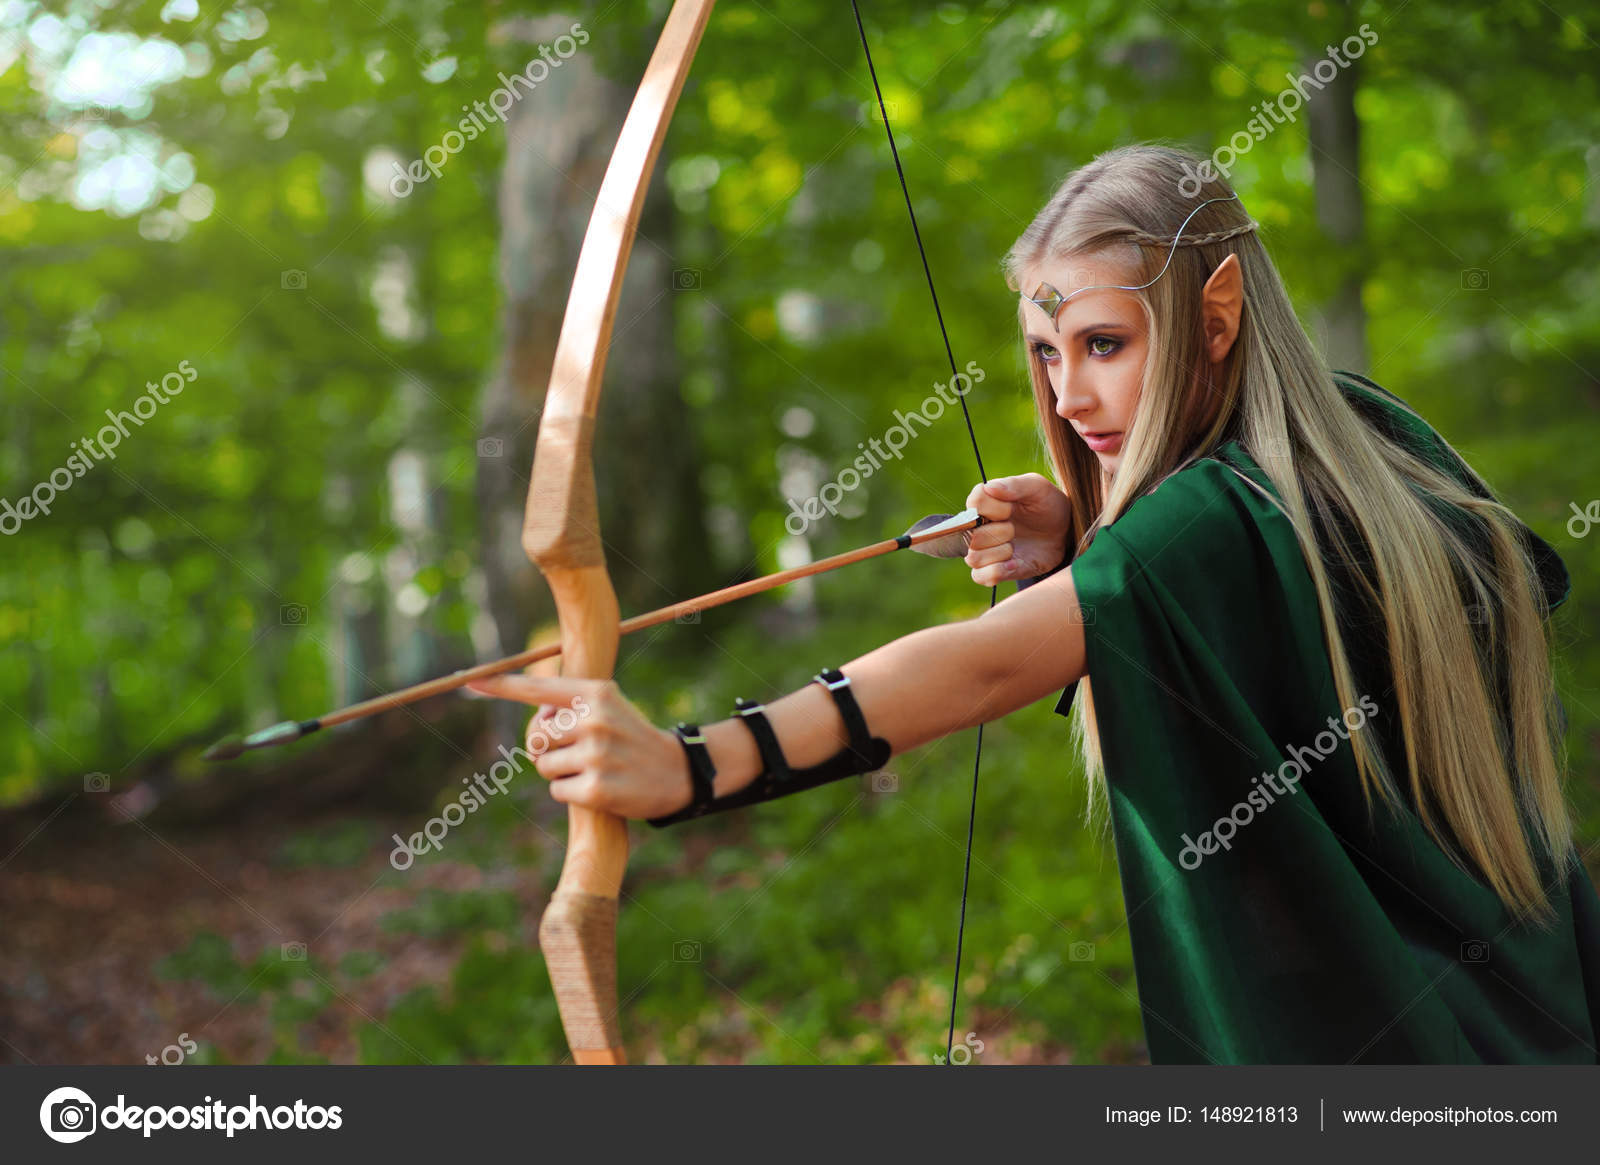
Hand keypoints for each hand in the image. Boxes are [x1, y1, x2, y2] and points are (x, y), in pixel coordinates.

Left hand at [462, 675, 692, 819]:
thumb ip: (570, 705)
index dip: (501, 686)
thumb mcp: (608, 707)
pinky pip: (557, 791)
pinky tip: (599, 788)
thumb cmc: (631, 737)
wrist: (676, 771)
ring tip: (593, 768)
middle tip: (577, 752)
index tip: (470, 681)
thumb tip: (534, 711)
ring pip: (543, 766)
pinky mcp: (596, 789)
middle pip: (536, 736)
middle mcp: (594, 720)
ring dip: (560, 773)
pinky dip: (572, 793)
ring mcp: (596, 755)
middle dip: (547, 748)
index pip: (539, 688)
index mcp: (595, 694)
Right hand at [962, 473, 1071, 586]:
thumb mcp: (1038, 488)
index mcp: (986, 502)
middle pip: (971, 535)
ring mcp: (985, 550)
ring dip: (999, 553)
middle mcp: (980, 526)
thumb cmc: (1049, 505)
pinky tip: (1015, 563)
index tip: (1011, 508)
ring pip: (973, 558)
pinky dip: (997, 571)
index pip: (973, 503)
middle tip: (1015, 528)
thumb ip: (1015, 485)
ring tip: (1014, 547)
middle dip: (999, 533)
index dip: (992, 509)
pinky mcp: (994, 569)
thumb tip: (989, 487)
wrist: (1065, 532)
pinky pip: (980, 576)